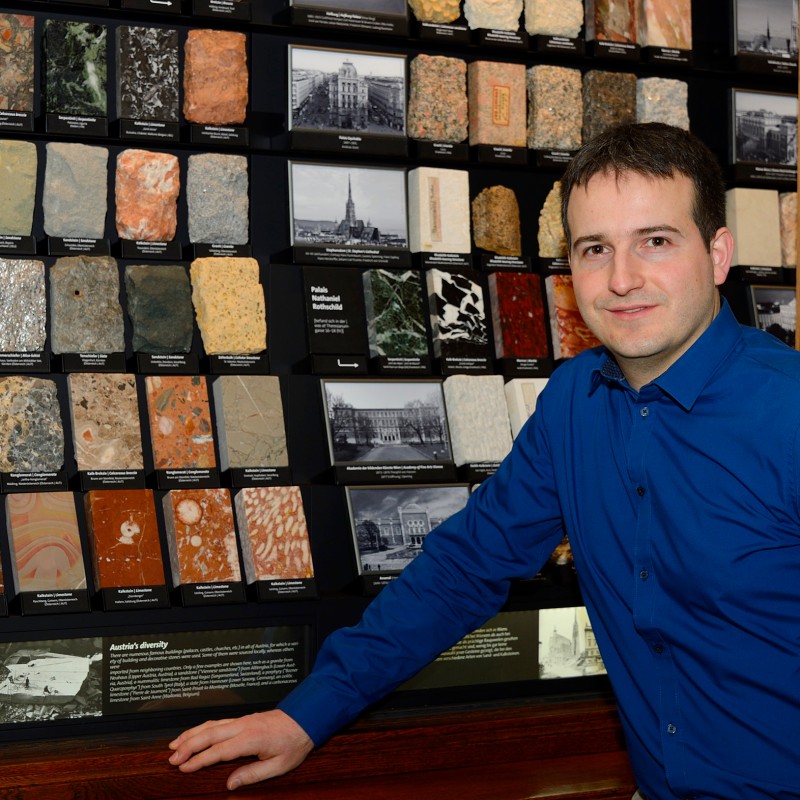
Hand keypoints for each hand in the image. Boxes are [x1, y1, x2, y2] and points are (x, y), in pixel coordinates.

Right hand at [168, 709, 313, 789]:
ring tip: (173, 745)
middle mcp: (243, 726)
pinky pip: (218, 722)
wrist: (304, 720)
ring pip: (211, 725)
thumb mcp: (279, 766)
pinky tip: (193, 733)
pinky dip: (202, 727)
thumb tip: (230, 783)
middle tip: (171, 759)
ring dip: (191, 734)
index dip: (200, 760)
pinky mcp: (242, 719)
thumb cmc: (293, 743)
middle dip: (188, 746)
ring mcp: (242, 720)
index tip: (184, 768)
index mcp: (251, 738)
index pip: (219, 750)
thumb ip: (253, 774)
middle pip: (210, 734)